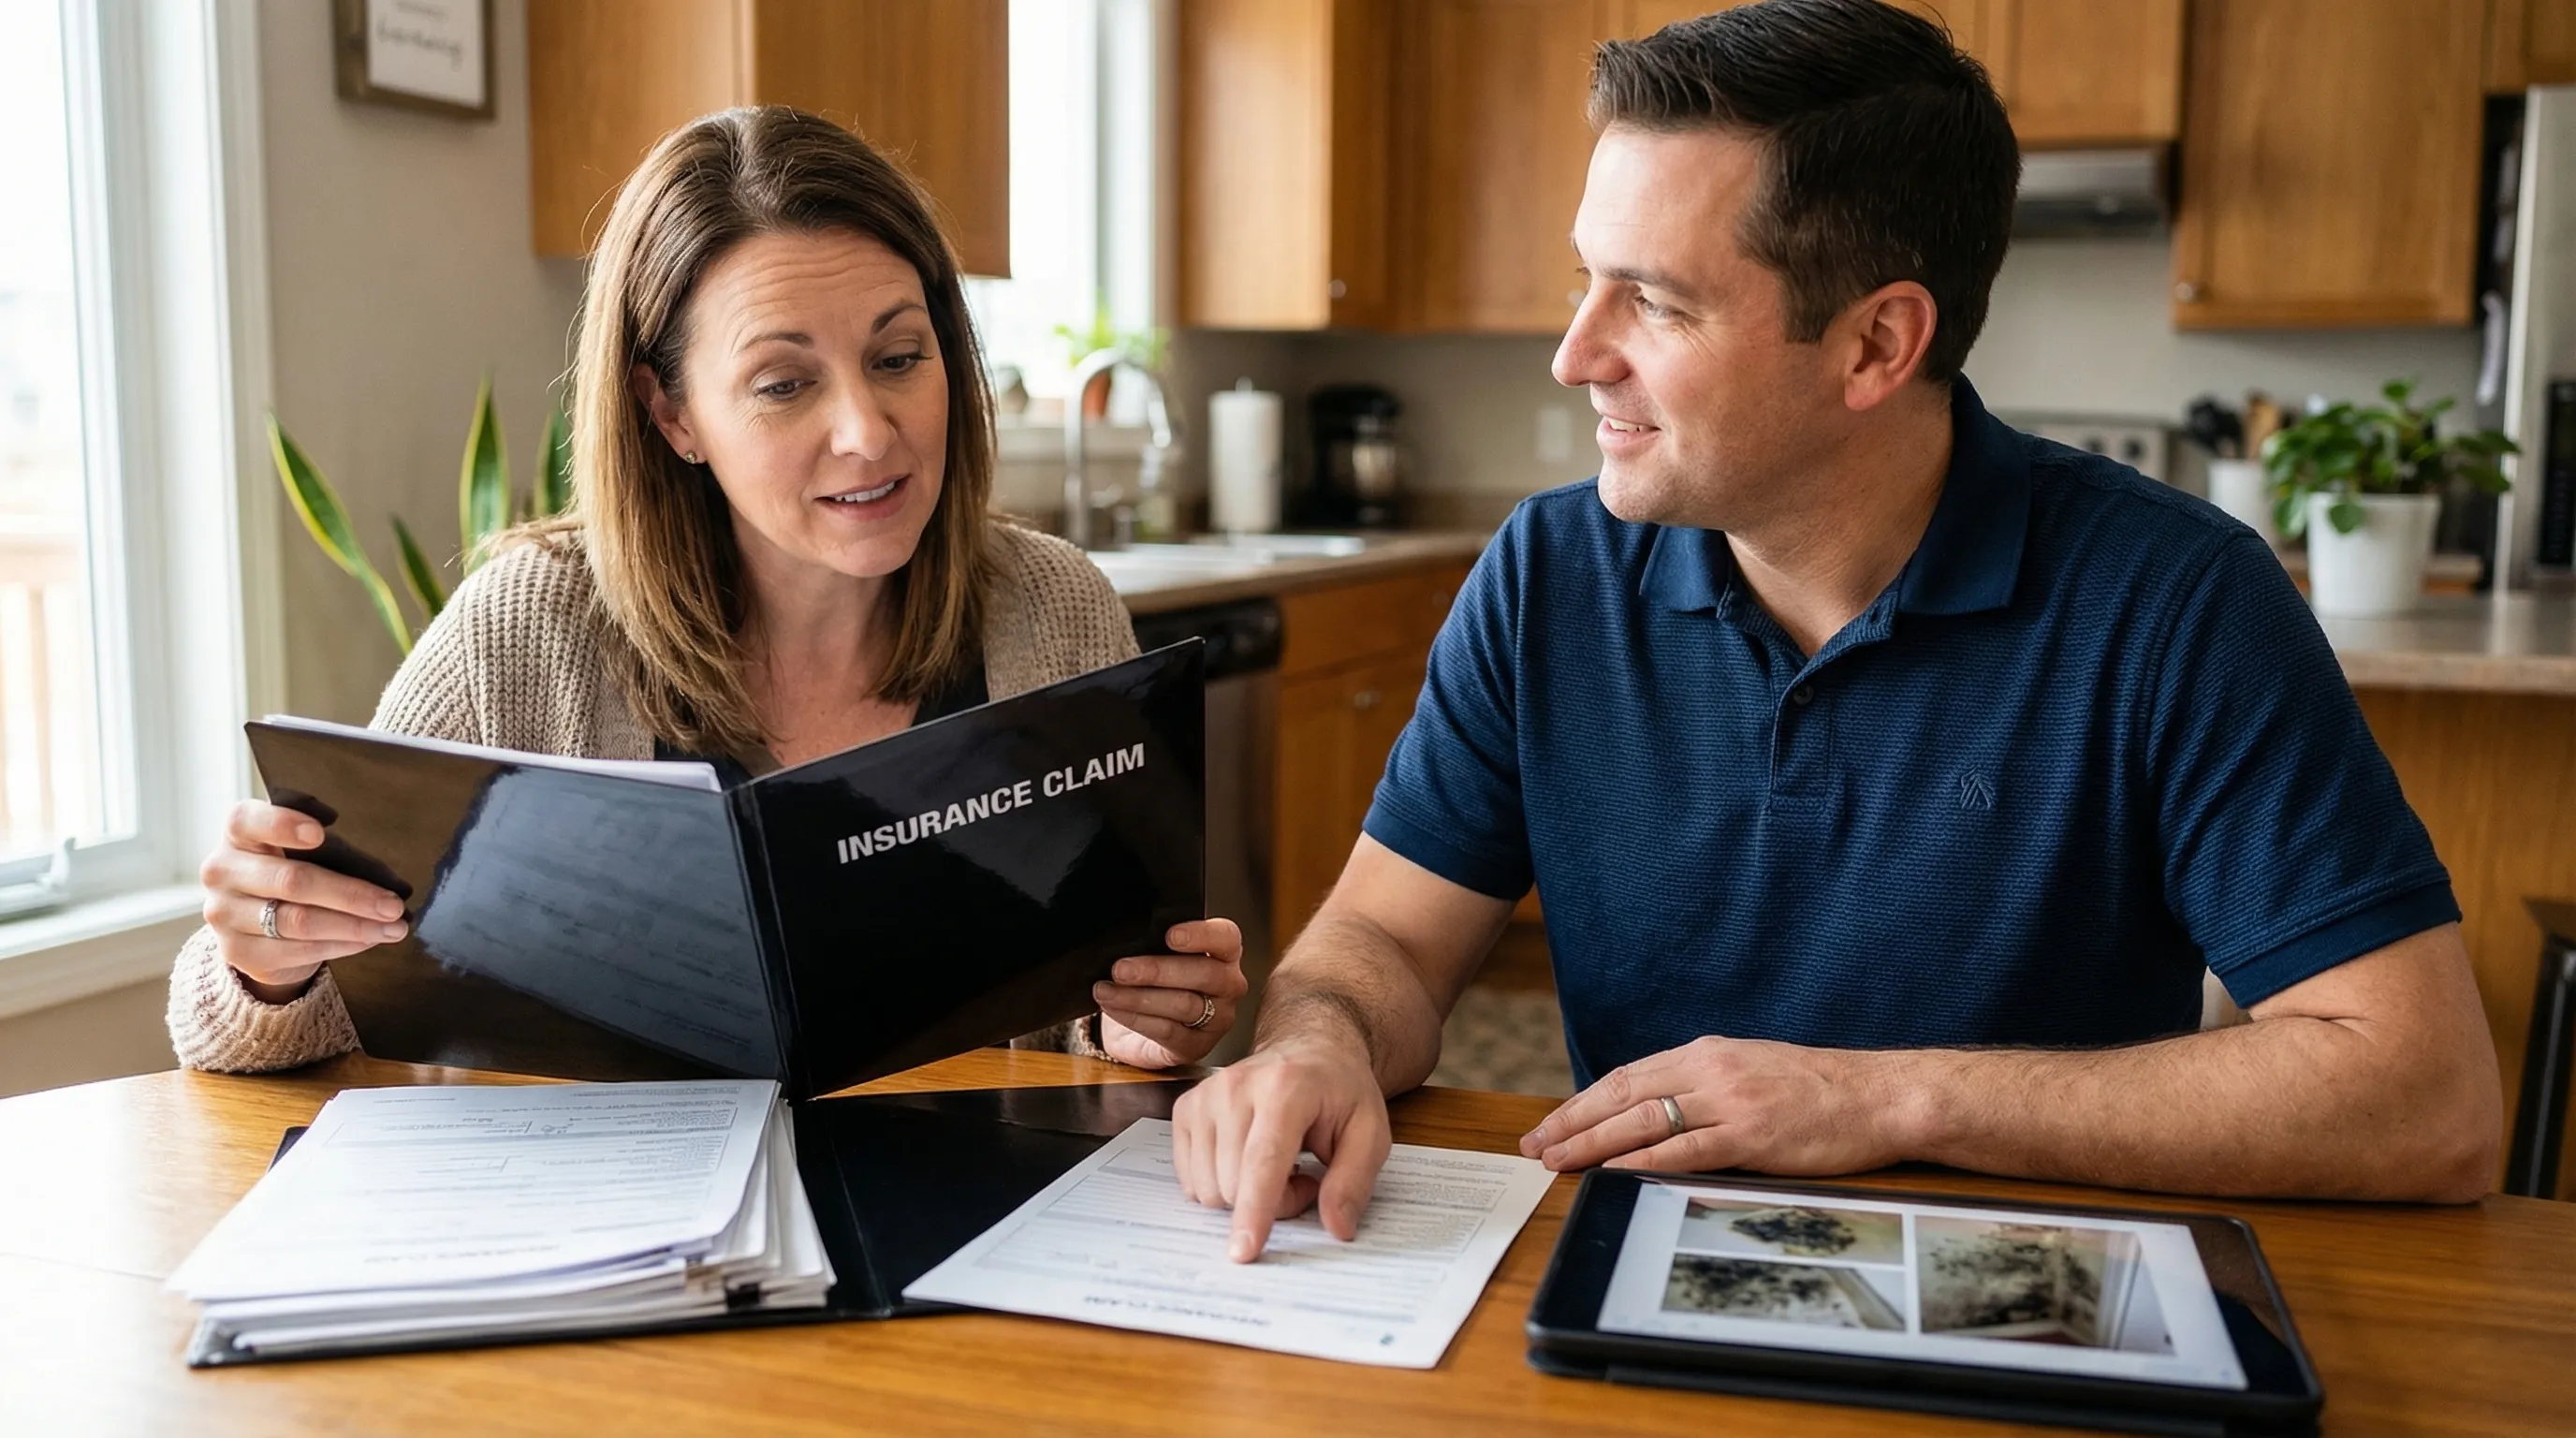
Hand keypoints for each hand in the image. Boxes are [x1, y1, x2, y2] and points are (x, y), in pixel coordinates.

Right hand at [200, 801, 408, 1003]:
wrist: (253, 923)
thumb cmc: (287, 870)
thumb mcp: (295, 848)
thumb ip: (322, 845)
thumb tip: (381, 871)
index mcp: (237, 834)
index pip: (248, 821)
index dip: (283, 824)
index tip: (321, 832)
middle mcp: (221, 871)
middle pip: (291, 880)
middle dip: (351, 894)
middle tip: (393, 904)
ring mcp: (223, 914)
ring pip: (298, 921)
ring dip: (354, 926)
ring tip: (394, 927)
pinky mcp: (237, 952)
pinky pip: (297, 950)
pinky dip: (341, 945)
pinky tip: (369, 940)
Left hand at [1095, 918, 1247, 1067]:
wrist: (1137, 1025)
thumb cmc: (1153, 981)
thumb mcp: (1154, 954)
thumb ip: (1154, 944)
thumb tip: (1129, 941)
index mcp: (1224, 952)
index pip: (1225, 937)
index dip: (1200, 935)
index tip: (1170, 936)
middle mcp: (1228, 985)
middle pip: (1204, 974)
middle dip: (1157, 971)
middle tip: (1121, 969)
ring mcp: (1218, 1019)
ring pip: (1184, 1005)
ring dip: (1138, 997)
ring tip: (1107, 991)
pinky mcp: (1197, 1046)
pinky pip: (1168, 1032)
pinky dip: (1135, 1019)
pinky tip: (1114, 1008)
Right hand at [1170, 1032, 1389, 1261]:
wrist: (1309, 1048)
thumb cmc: (1339, 1092)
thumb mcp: (1369, 1132)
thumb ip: (1354, 1181)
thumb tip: (1336, 1227)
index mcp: (1286, 1088)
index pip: (1263, 1161)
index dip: (1254, 1211)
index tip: (1244, 1251)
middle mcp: (1235, 1087)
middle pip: (1233, 1184)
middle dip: (1272, 1203)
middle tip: (1303, 1176)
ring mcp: (1204, 1097)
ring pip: (1208, 1188)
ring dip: (1244, 1195)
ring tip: (1276, 1165)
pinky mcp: (1186, 1110)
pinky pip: (1191, 1181)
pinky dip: (1220, 1184)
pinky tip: (1246, 1160)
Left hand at [1519, 1037, 1908, 1176]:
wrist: (1880, 1096)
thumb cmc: (1819, 1090)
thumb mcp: (1750, 1071)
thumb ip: (1704, 1085)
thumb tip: (1658, 1110)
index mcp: (1707, 1053)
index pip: (1627, 1077)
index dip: (1582, 1102)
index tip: (1550, 1124)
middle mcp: (1710, 1070)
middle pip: (1622, 1094)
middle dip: (1571, 1121)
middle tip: (1534, 1145)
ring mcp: (1730, 1102)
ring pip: (1643, 1120)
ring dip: (1593, 1142)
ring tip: (1558, 1160)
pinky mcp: (1752, 1136)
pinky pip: (1685, 1150)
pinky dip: (1643, 1162)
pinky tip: (1614, 1172)